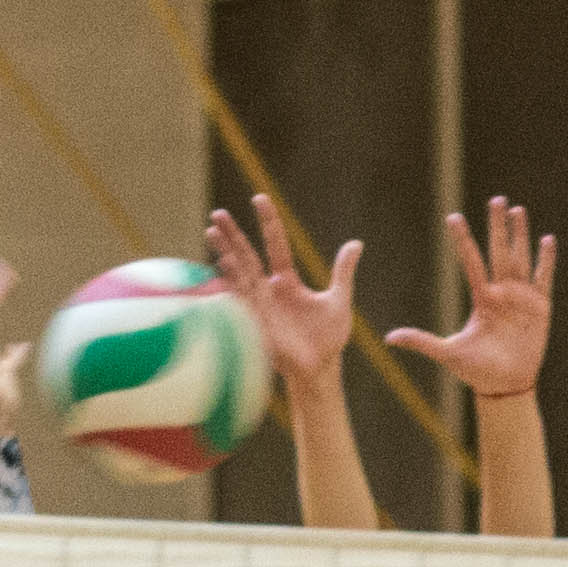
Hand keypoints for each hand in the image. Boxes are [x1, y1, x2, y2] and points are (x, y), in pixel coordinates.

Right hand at [207, 197, 363, 387]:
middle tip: (218, 213)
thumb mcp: (339, 300)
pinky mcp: (257, 322)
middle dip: (233, 235)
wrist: (321, 368)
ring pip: (239, 274)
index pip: (275, 243)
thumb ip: (343, 271)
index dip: (268, 221)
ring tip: (211, 232)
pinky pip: (241, 300)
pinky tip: (221, 267)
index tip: (260, 198)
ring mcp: (260, 305)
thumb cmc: (329, 338)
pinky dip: (231, 284)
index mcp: (287, 280)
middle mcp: (269, 289)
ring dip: (225, 254)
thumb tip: (356, 243)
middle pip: (248, 255)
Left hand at [387, 197, 555, 398]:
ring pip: (520, 258)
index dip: (462, 239)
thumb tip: (388, 338)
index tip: (453, 216)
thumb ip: (421, 342)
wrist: (506, 386)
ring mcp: (522, 298)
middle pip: (498, 251)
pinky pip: (544, 278)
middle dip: (497, 226)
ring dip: (520, 235)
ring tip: (518, 210)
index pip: (470, 261)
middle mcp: (501, 291)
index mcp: (481, 297)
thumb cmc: (477, 370)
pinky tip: (547, 240)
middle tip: (496, 200)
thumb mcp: (448, 353)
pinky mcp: (540, 308)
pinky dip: (546, 260)